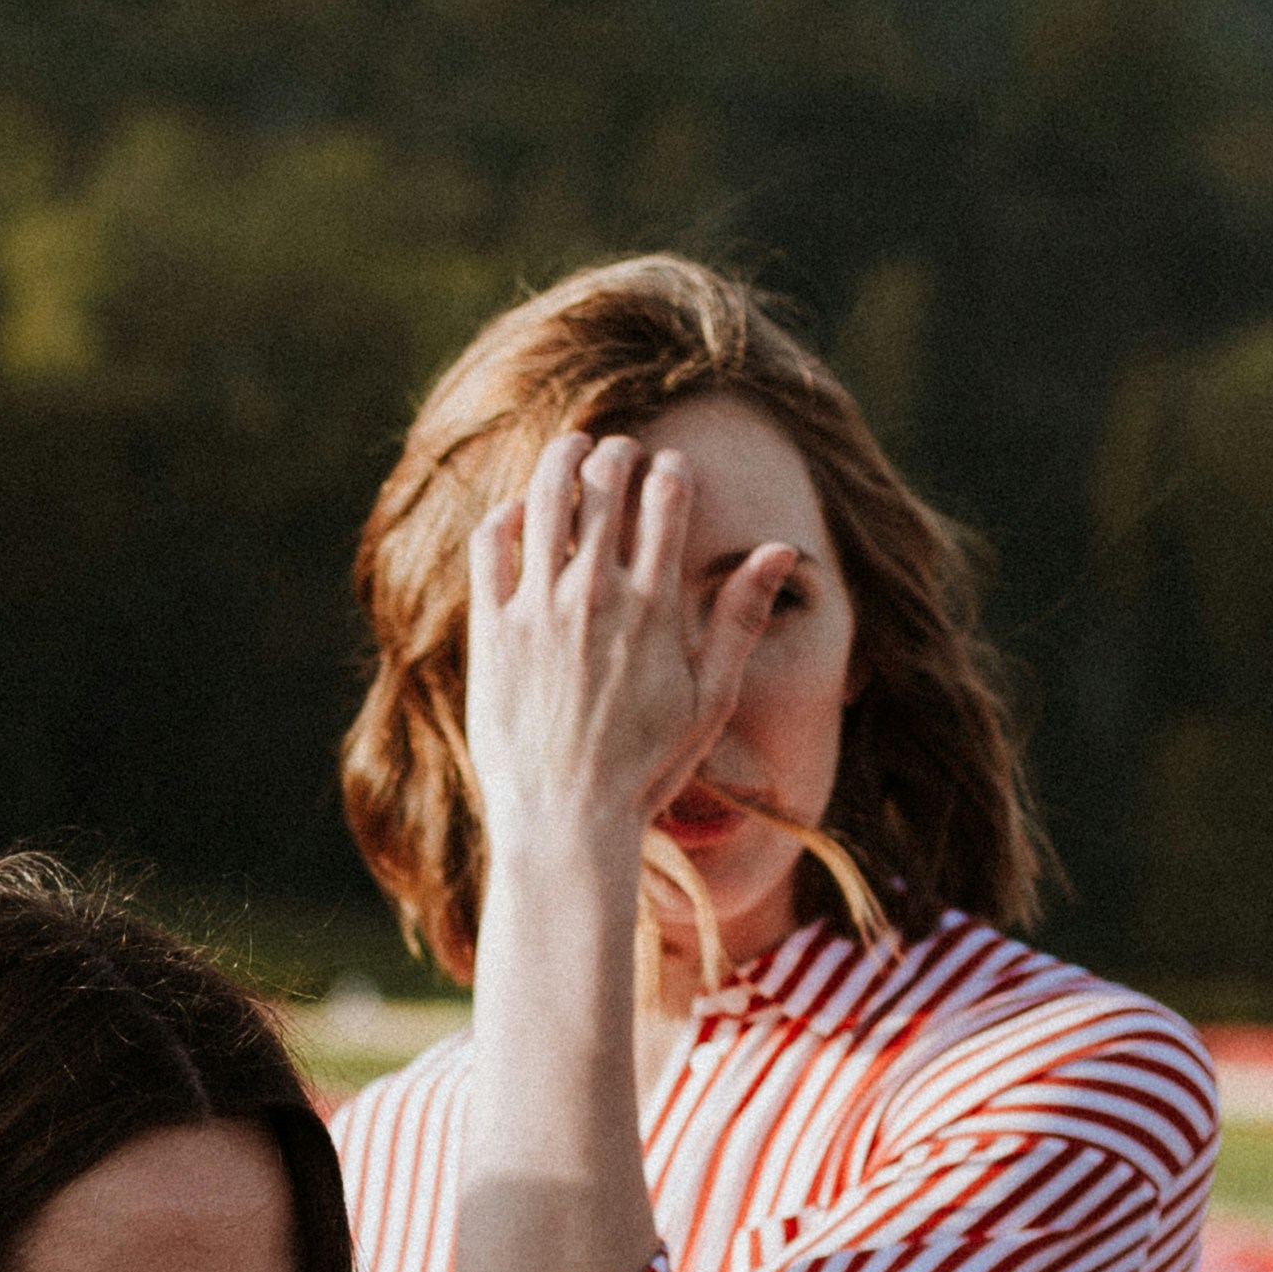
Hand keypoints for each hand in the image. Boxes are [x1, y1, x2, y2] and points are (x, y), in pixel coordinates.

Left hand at [462, 430, 794, 872]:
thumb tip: (781, 550)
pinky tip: (521, 512)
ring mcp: (538, 609)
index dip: (671, 469)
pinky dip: (507, 513)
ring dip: (561, 461)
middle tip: (618, 453)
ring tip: (571, 451)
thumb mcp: (710, 699)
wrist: (567, 820)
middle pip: (604, 482)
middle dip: (617, 454)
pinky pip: (491, 544)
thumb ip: (741, 618)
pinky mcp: (492, 630)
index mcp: (654, 607)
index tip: (670, 470)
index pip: (666, 497)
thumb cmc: (646, 766)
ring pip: (545, 498)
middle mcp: (595, 597)